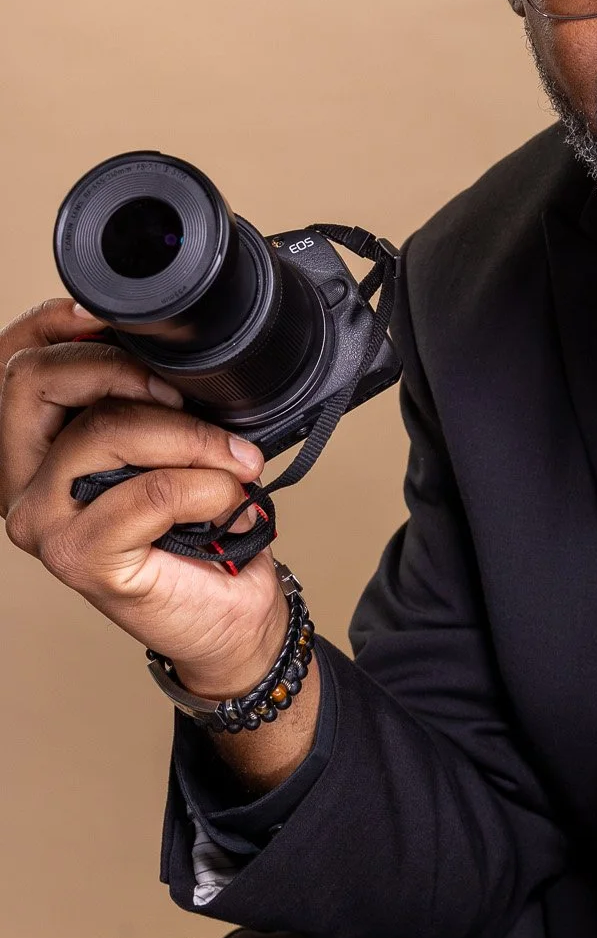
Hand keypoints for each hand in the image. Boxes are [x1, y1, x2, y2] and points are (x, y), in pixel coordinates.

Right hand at [0, 297, 286, 695]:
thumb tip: (166, 346)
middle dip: (126, 371)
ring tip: (234, 463)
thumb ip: (147, 398)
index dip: (58, 324)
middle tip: (191, 400)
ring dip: (192, 437)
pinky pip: (152, 489)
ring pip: (106, 430)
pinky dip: (206, 486)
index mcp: (33, 448)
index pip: (15, 362)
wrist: (230, 615)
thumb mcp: (171, 444)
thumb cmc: (201, 531)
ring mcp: (42, 521)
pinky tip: (228, 502)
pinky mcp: (79, 557)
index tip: (122, 322)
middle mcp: (21, 483)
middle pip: (40, 381)